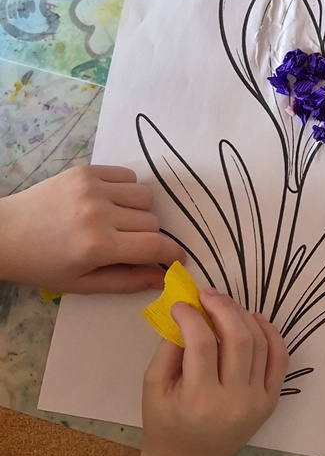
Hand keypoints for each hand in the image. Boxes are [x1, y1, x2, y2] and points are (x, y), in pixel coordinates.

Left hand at [0, 165, 181, 292]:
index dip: (172, 253)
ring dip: (139, 211)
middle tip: (127, 244)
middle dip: (147, 236)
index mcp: (98, 247)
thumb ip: (126, 281)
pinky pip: (127, 175)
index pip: (154, 245)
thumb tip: (162, 278)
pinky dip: (126, 190)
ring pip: (144, 196)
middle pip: (152, 221)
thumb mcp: (82, 284)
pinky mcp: (86, 171)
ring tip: (118, 221)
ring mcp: (93, 188)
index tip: (176, 258)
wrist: (7, 233)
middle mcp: (99, 214)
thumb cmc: (43, 265)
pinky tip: (108, 202)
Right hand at [132, 290, 287, 455]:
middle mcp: (234, 401)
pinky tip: (253, 319)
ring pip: (260, 343)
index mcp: (199, 400)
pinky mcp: (270, 401)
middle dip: (222, 308)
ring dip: (243, 316)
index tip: (181, 304)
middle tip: (206, 294)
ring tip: (224, 305)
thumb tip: (187, 311)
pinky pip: (279, 359)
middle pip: (238, 338)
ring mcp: (257, 402)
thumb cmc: (164, 425)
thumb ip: (168, 347)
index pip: (201, 343)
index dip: (191, 316)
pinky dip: (270, 334)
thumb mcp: (153, 386)